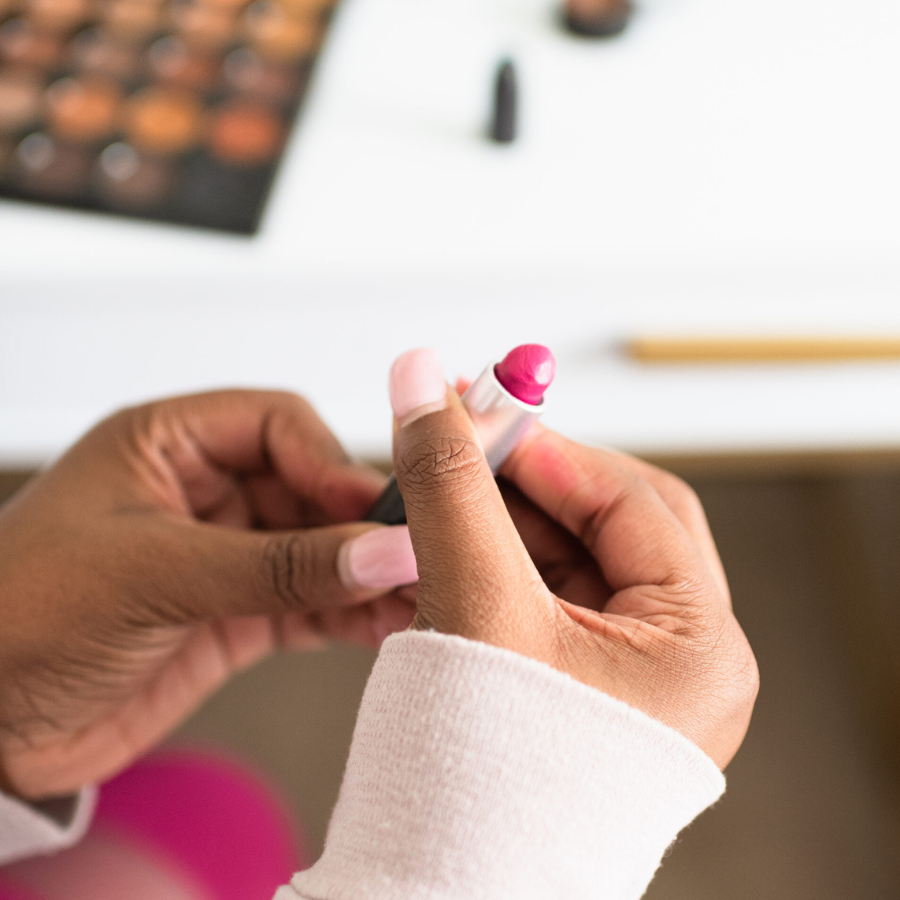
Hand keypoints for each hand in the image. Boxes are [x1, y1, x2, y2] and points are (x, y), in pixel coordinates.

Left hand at [0, 391, 417, 798]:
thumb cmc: (19, 616)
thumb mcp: (156, 574)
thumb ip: (279, 565)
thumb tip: (382, 552)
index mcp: (168, 444)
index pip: (280, 426)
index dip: (333, 464)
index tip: (376, 513)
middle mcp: (202, 493)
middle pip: (310, 488)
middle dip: (361, 526)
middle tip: (416, 558)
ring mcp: (221, 556)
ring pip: (317, 551)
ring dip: (364, 575)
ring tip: (416, 599)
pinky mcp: (233, 616)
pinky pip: (308, 605)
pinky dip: (346, 615)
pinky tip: (382, 626)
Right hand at [390, 350, 757, 768]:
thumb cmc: (481, 793)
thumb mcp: (473, 609)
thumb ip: (448, 486)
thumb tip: (422, 380)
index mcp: (697, 651)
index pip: (635, 502)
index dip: (549, 451)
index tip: (476, 414)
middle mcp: (679, 665)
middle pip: (608, 525)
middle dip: (525, 487)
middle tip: (457, 451)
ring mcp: (631, 681)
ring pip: (570, 561)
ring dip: (500, 527)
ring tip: (434, 510)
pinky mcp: (580, 692)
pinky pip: (545, 603)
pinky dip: (493, 571)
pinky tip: (442, 559)